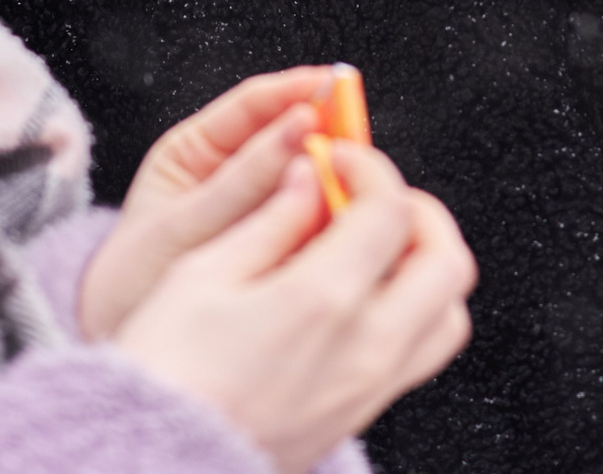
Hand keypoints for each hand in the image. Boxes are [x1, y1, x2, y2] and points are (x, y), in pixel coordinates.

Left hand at [79, 67, 333, 341]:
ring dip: (333, 182)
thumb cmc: (133, 281)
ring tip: (358, 185)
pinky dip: (329, 224)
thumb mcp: (180, 227)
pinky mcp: (279, 249)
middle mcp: (232, 173)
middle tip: (360, 141)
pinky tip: (346, 229)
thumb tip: (302, 128)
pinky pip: (310, 225)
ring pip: (307, 182)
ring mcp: (258, 210)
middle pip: (291, 138)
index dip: (299, 89)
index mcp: (197, 150)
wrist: (119, 348)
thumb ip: (241, 182)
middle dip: (327, 136)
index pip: (257, 103)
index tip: (336, 85)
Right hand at [114, 142, 476, 473]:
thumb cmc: (164, 371)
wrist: (153, 462)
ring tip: (376, 246)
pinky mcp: (361, 414)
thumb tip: (307, 177)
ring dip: (427, 266)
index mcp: (322, 299)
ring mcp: (370, 387)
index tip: (336, 159)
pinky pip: (422, 353)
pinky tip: (362, 297)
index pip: (389, 209)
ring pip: (449, 313)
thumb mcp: (201, 274)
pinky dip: (416, 310)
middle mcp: (365, 347)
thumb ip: (269, 219)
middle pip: (447, 260)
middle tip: (369, 196)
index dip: (368, 168)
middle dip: (418, 211)